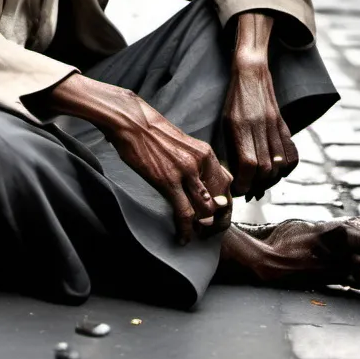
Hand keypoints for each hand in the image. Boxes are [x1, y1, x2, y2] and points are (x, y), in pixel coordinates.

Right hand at [104, 92, 232, 243]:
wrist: (133, 122)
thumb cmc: (154, 134)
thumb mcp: (183, 145)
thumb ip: (196, 164)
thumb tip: (202, 185)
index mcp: (206, 153)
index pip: (226, 184)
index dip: (224, 205)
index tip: (216, 216)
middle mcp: (201, 162)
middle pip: (220, 200)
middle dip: (216, 220)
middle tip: (207, 230)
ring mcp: (185, 171)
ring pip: (205, 209)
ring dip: (203, 227)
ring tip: (196, 235)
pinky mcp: (167, 181)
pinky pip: (184, 212)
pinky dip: (186, 229)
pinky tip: (182, 237)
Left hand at [223, 58, 297, 199]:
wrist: (251, 73)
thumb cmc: (233, 100)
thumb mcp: (226, 122)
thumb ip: (233, 147)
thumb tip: (237, 175)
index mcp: (240, 127)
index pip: (248, 164)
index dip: (244, 183)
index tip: (238, 190)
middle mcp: (260, 127)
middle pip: (266, 168)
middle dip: (257, 185)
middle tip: (249, 190)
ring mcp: (275, 126)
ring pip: (280, 164)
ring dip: (271, 179)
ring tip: (262, 183)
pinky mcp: (283, 125)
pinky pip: (292, 153)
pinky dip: (287, 168)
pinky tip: (279, 171)